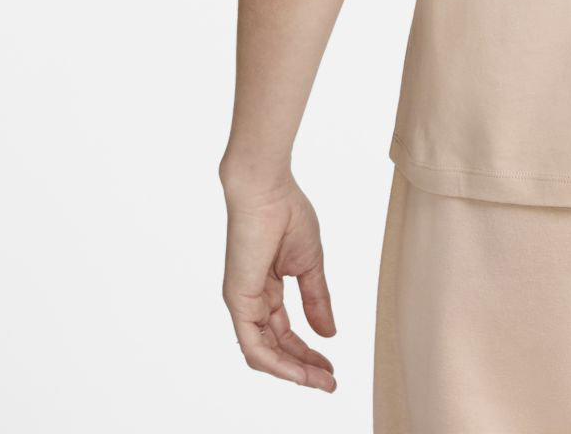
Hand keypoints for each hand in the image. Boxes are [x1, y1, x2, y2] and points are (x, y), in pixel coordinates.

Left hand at [221, 171, 337, 390]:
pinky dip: (277, 363)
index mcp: (267, 290)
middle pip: (276, 347)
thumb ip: (317, 299)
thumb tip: (329, 333)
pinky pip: (254, 345)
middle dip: (303, 367)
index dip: (308, 351)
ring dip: (293, 371)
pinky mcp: (238, 301)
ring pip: (264, 353)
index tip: (332, 365)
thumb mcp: (310, 263)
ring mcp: (242, 303)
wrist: (267, 188)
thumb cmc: (287, 213)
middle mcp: (252, 301)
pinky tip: (299, 371)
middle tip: (329, 382)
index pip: (286, 332)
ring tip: (321, 381)